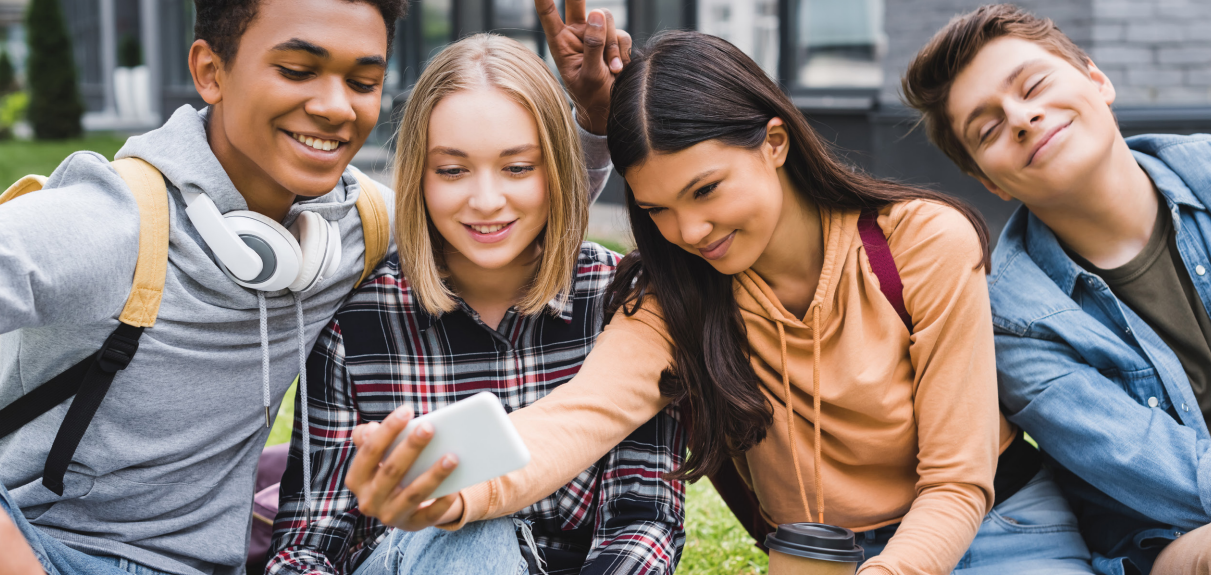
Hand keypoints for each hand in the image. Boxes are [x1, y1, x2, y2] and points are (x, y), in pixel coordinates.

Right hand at [345, 406, 460, 530]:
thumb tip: (370, 428)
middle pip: (392, 470)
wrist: (404, 506)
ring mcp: (389, 516)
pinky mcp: (412, 526)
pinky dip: (443, 502)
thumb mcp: (378, 456)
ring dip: (433, 475)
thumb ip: (370, 438)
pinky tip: (455, 488)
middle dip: (411, 448)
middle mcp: (369, 500)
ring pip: (413, 493)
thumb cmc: (391, 469)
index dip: (387, 429)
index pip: (369, 451)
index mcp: (356, 479)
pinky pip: (430, 515)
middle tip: (430, 428)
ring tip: (452, 456)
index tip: (407, 410)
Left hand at [536, 0, 632, 134]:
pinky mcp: (613, 39)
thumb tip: (599, 14)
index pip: (548, 13)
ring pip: (607, 21)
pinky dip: (621, 51)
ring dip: (612, 44)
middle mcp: (577, 33)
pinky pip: (621, 34)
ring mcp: (596, 34)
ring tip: (611, 69)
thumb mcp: (589, 74)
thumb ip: (593, 45)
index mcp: (560, 41)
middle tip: (588, 5)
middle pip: (577, 2)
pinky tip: (617, 69)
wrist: (608, 107)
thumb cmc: (590, 95)